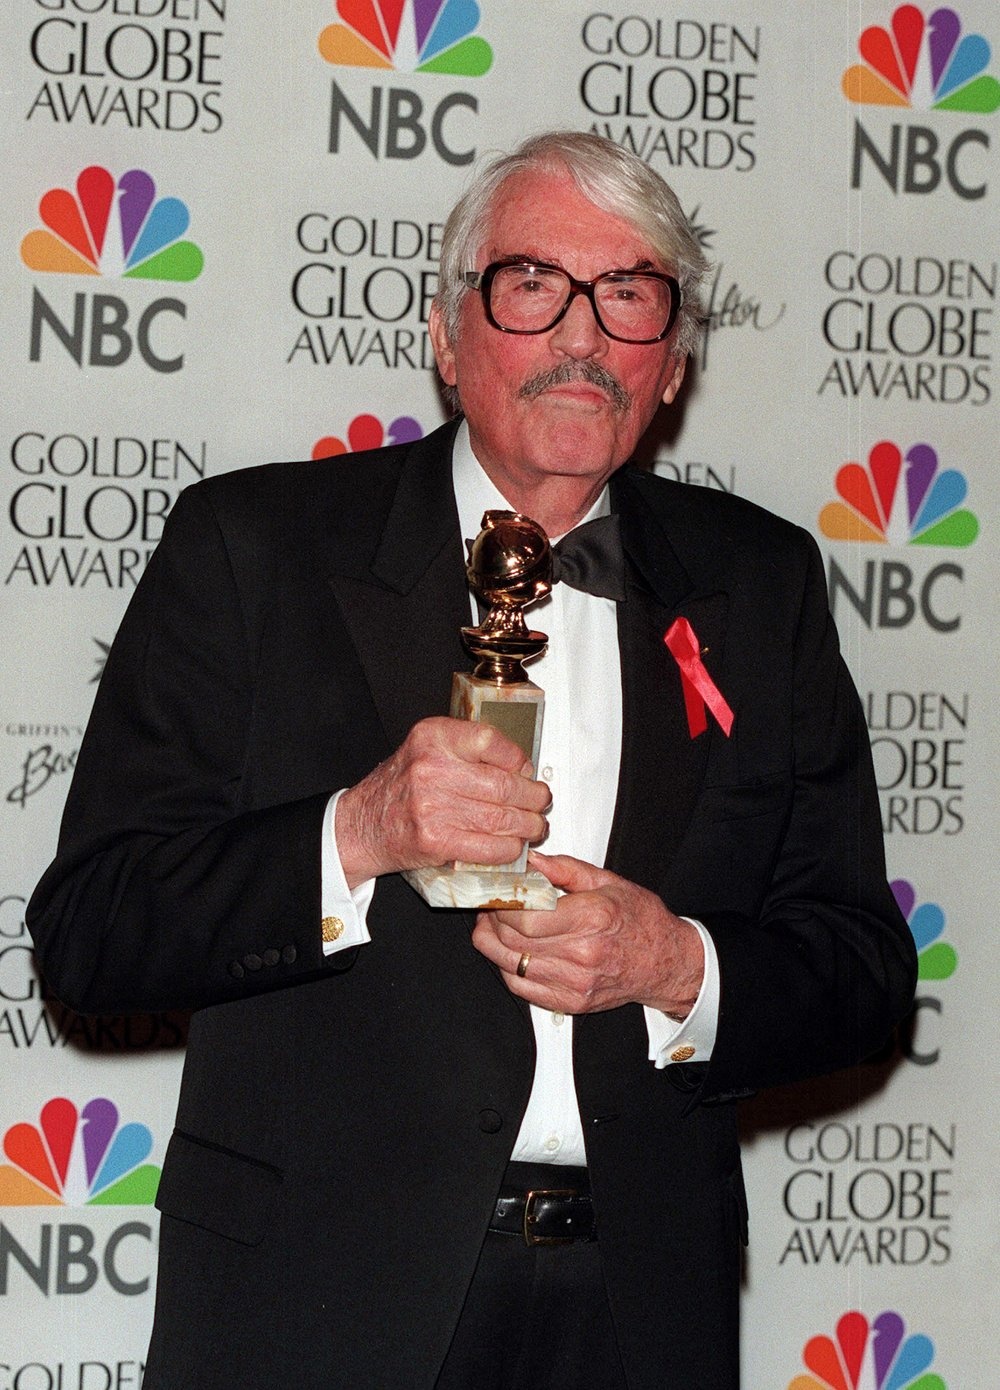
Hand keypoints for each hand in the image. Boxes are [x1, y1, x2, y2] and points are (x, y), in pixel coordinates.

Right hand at [335, 717, 549, 886]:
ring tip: (534, 826)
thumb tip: (521, 768)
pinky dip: (509, 849)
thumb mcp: (426, 750)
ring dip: (527, 826)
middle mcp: (431, 768)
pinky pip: (488, 846)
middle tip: (541, 802)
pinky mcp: (434, 840)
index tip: (526, 770)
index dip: (518, 759)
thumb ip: (467, 751)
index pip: (491, 740)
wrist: (361, 826)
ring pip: (501, 817)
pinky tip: (513, 845)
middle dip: (533, 797)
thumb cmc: (400, 788)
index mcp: (432, 737)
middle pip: (503, 784)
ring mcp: (431, 806)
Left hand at [472, 851, 703, 1016]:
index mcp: (592, 917)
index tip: (497, 893)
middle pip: (513, 940)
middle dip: (491, 920)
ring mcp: (575, 982)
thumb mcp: (609, 881)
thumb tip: (531, 860)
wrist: (666, 963)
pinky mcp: (571, 1002)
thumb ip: (565, 868)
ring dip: (492, 944)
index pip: (525, 916)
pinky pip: (521, 989)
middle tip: (489, 906)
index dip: (501, 904)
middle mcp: (583, 953)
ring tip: (491, 927)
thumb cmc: (641, 921)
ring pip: (511, 965)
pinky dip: (506, 969)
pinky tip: (508, 952)